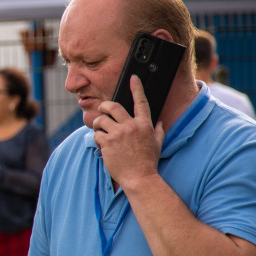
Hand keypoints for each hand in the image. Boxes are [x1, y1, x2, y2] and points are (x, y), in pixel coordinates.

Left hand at [92, 75, 162, 189]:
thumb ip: (158, 131)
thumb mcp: (157, 144)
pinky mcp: (108, 143)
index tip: (133, 78)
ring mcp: (119, 134)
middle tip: (101, 111)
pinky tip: (102, 145)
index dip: (136, 88)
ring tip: (100, 131)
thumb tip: (159, 122)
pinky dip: (97, 139)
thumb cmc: (148, 162)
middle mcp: (131, 126)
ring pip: (100, 120)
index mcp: (144, 125)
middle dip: (103, 106)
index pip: (141, 102)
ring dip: (97, 124)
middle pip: (112, 106)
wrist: (140, 178)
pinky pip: (96, 134)